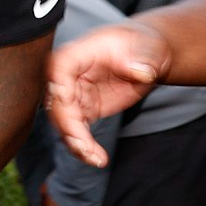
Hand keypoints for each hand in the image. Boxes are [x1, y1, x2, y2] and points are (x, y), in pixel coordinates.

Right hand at [46, 21, 169, 166]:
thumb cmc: (142, 46)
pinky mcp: (83, 110)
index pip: (60, 65)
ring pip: (63, 121)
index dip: (58, 83)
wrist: (144, 57)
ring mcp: (75, 94)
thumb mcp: (148, 48)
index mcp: (82, 52)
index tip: (65, 99)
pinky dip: (83, 147)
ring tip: (95, 158)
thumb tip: (142, 72)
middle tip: (85, 147)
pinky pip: (75, 131)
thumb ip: (143, 60)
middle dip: (68, 126)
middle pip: (57, 100)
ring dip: (75, 142)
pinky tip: (97, 159)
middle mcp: (72, 74)